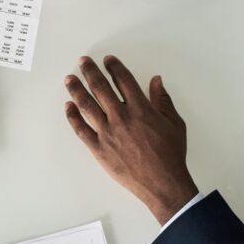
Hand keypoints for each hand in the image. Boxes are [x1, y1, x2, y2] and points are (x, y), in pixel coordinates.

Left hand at [64, 55, 198, 223]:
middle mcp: (121, 117)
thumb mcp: (174, 124)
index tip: (108, 60)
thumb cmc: (171, 155)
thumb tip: (156, 81)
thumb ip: (163, 100)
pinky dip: (72, 116)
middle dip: (90, 72)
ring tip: (69, 79)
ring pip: (86, 105)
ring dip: (76, 89)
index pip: (124, 80)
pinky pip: (80, 129)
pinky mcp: (98, 148)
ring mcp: (107, 133)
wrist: (162, 183)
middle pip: (100, 88)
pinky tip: (68, 106)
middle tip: (83, 62)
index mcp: (141, 109)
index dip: (114, 67)